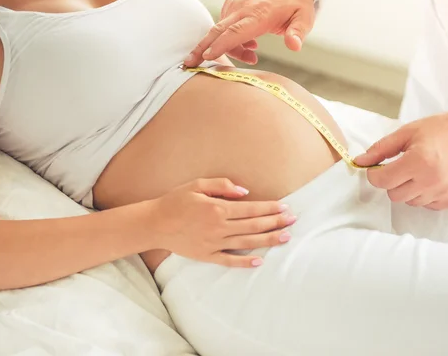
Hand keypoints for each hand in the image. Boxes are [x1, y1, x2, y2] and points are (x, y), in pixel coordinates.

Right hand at [150, 178, 295, 267]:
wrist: (155, 223)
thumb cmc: (175, 201)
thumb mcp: (197, 184)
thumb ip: (222, 185)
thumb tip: (245, 191)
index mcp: (217, 208)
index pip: (251, 208)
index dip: (270, 208)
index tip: (284, 207)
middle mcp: (218, 226)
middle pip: (254, 225)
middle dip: (275, 222)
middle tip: (293, 221)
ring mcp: (213, 243)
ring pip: (247, 242)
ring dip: (268, 240)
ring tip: (285, 237)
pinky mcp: (206, 255)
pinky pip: (229, 260)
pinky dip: (245, 262)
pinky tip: (259, 261)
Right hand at [183, 0, 315, 66]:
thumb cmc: (295, 2)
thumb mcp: (305, 17)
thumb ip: (298, 32)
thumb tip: (294, 45)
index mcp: (259, 14)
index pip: (235, 31)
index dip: (220, 45)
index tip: (207, 57)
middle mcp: (243, 8)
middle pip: (217, 31)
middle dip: (201, 48)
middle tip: (188, 63)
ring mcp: (234, 5)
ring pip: (220, 30)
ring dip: (227, 47)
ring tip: (251, 53)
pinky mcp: (231, 4)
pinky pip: (223, 25)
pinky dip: (228, 38)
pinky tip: (247, 43)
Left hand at [354, 106, 447, 209]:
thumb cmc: (441, 130)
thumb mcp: (407, 132)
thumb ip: (380, 149)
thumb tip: (360, 161)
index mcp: (418, 161)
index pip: (382, 181)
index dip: (375, 174)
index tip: (378, 168)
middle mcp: (432, 180)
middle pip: (394, 195)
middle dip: (392, 182)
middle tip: (400, 167)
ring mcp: (444, 192)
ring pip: (409, 201)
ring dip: (408, 189)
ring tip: (418, 171)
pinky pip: (426, 205)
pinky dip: (423, 194)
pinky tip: (430, 179)